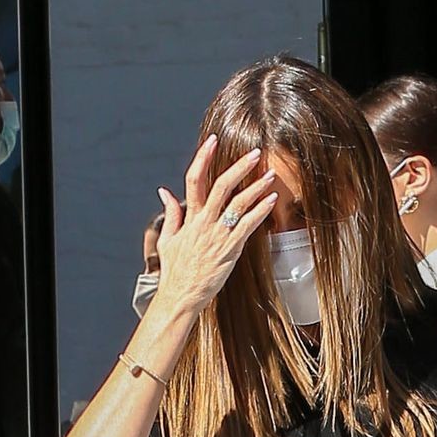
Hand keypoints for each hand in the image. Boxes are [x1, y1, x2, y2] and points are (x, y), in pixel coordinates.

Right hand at [155, 137, 278, 317]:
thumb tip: (164, 191)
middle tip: (254, 152)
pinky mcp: (231, 249)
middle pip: (222, 185)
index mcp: (189, 217)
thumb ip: (171, 213)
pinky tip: (272, 200)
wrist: (181, 296)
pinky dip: (261, 210)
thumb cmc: (175, 271)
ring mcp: (218, 235)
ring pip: (239, 203)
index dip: (203, 157)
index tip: (213, 141)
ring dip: (256, 186)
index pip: (194, 179)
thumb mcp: (167, 239)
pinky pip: (249, 225)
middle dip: (239, 166)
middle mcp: (204, 222)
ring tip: (269, 173)